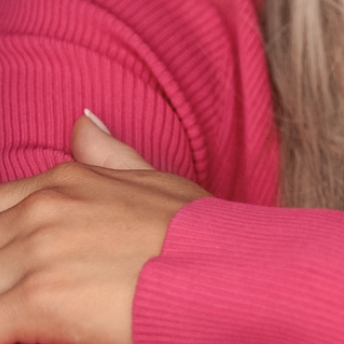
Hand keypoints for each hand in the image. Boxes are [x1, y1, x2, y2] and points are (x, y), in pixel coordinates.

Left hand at [0, 113, 209, 343]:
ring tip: (24, 317)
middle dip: (2, 275)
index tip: (16, 269)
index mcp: (62, 181)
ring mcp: (36, 250)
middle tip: (19, 293)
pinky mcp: (34, 298)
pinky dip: (4, 331)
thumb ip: (109, 153)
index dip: (4, 243)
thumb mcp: (153, 178)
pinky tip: (23, 334)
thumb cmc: (195, 231)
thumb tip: (82, 121)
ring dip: (3, 298)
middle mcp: (42, 208)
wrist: (220, 266)